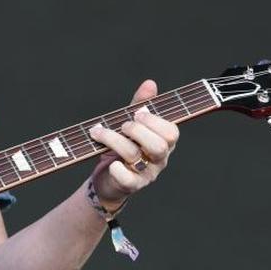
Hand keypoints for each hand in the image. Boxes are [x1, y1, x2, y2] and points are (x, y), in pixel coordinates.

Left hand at [88, 80, 179, 206]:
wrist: (108, 179)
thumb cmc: (123, 148)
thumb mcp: (131, 125)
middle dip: (137, 130)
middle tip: (122, 125)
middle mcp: (158, 159)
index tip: (137, 113)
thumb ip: (141, 105)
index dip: (154, 121)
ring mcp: (146, 174)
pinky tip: (111, 162)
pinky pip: (129, 179)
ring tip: (99, 132)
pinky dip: (119, 169)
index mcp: (163, 142)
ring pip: (136, 156)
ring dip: (114, 140)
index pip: (171, 132)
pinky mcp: (131, 185)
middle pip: (159, 146)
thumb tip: (150, 84)